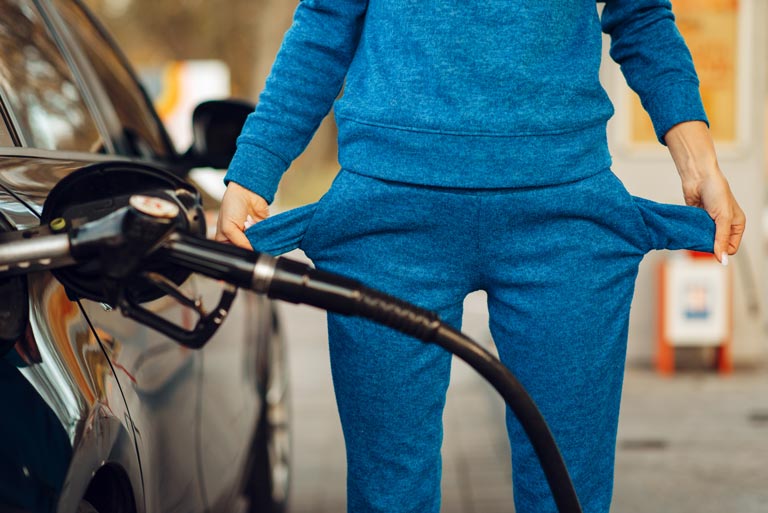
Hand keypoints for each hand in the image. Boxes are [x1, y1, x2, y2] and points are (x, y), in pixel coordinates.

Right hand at [215, 182, 268, 248]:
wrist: (247, 191)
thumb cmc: (232, 205)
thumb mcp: (229, 227)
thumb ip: (239, 242)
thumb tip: (251, 251)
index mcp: (226, 240)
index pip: (234, 253)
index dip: (240, 253)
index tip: (245, 249)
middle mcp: (238, 240)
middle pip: (247, 251)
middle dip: (250, 247)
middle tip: (250, 240)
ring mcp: (251, 236)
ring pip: (257, 247)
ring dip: (258, 242)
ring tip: (254, 232)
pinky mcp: (261, 232)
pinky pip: (266, 239)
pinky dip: (266, 238)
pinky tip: (262, 232)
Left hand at [665, 121, 745, 263]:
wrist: (698, 177)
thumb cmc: (716, 191)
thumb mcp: (723, 217)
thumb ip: (721, 239)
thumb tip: (721, 259)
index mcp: (736, 225)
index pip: (731, 248)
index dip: (721, 250)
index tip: (710, 245)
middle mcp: (724, 226)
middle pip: (716, 245)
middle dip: (708, 244)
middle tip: (699, 237)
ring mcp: (709, 224)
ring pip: (703, 240)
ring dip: (698, 238)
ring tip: (693, 232)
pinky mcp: (696, 221)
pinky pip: (693, 233)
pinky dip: (690, 233)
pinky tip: (686, 231)